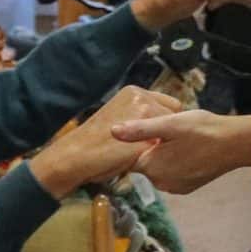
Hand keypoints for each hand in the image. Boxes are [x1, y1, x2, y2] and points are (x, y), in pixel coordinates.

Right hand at [28, 86, 180, 196]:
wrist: (75, 156)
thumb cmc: (95, 141)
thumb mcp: (120, 117)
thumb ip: (140, 114)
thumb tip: (162, 122)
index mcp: (134, 92)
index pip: (170, 104)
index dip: (165, 122)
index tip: (156, 134)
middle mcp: (142, 98)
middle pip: (175, 117)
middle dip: (167, 133)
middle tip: (149, 146)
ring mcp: (144, 115)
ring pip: (171, 133)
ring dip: (162, 144)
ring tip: (140, 152)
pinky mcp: (145, 135)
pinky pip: (163, 148)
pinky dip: (157, 156)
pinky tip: (141, 159)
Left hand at [113, 108, 250, 194]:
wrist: (237, 144)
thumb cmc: (204, 130)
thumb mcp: (171, 124)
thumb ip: (140, 129)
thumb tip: (111, 131)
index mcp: (152, 166)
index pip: (129, 156)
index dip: (134, 141)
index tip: (145, 129)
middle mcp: (160, 182)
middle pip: (144, 162)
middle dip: (150, 147)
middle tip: (167, 129)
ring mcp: (175, 187)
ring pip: (159, 167)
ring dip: (164, 154)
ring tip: (179, 138)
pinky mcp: (187, 187)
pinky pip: (172, 173)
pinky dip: (176, 162)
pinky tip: (188, 149)